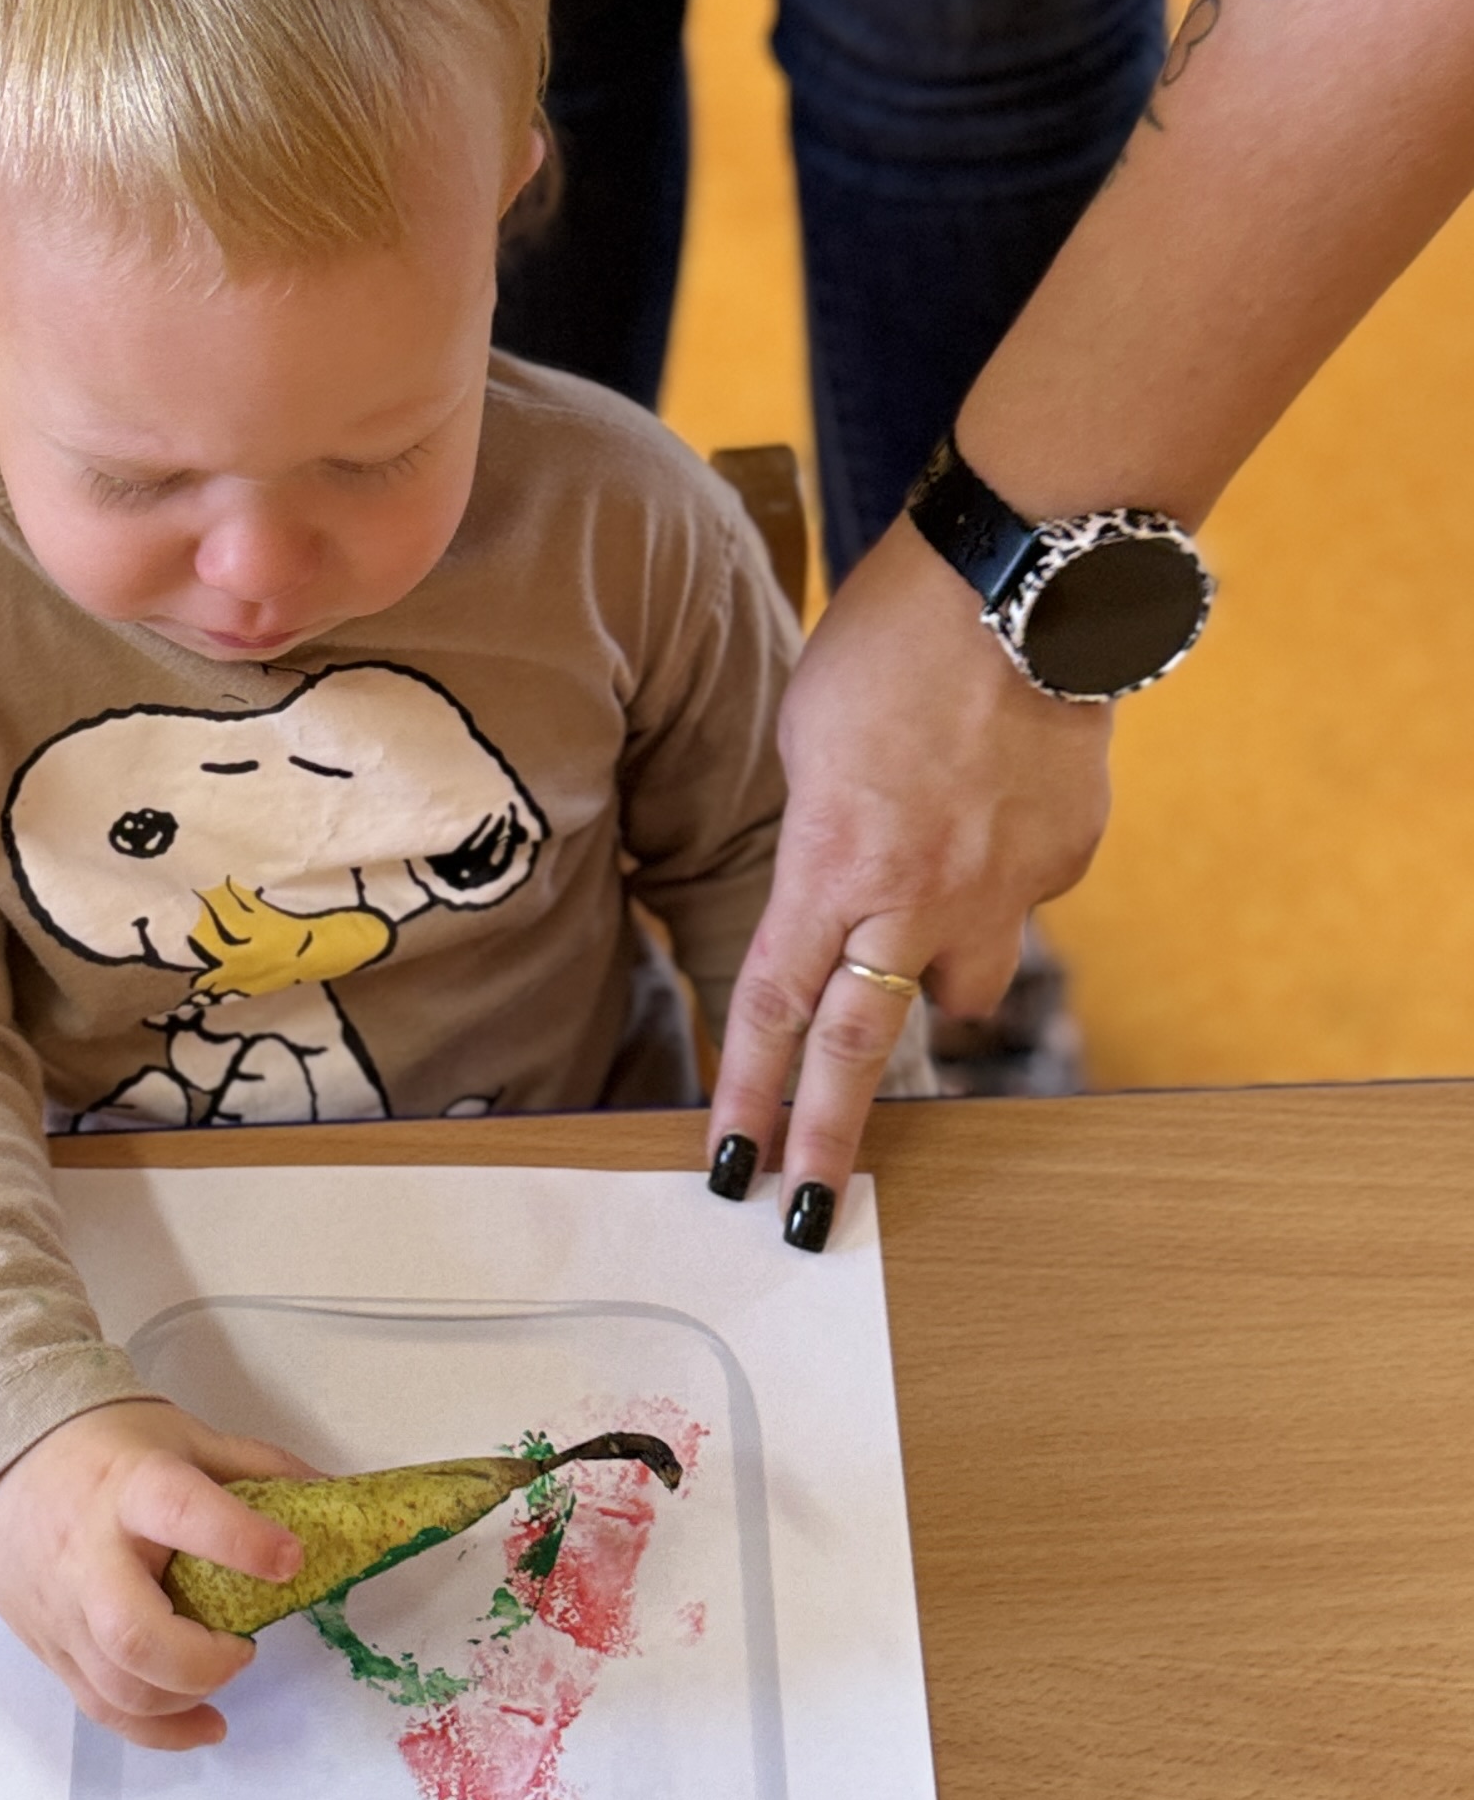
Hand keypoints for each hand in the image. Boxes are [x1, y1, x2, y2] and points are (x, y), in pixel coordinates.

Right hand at [0, 1396, 309, 1749]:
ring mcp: (63, 1611)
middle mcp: (88, 1555)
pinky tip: (205, 1725)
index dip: (239, 1540)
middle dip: (204, 1660)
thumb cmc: (105, 1450)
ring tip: (223, 1669)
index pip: (181, 1512)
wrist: (2, 1465)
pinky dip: (160, 1731)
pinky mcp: (51, 1649)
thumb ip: (257, 1467)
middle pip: (134, 1634)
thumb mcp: (183, 1437)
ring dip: (186, 1697)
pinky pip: (101, 1708)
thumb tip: (334, 1499)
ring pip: (118, 1686)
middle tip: (244, 1645)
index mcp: (129, 1488)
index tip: (291, 1559)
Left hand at [709, 516, 1113, 1227]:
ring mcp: (1004, 886)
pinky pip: (1020, 899)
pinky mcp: (1067, 859)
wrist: (1023, 584)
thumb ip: (817, 831)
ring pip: (965, 986)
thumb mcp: (809, 735)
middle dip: (830, 1138)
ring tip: (923, 936)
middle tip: (813, 1215)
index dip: (747, 1095)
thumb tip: (833, 886)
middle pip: (864, 1047)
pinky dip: (998, 879)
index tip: (732, 1167)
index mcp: (833, 861)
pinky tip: (994, 809)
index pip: (773, 1008)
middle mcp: (918, 894)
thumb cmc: (893, 640)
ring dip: (936, 984)